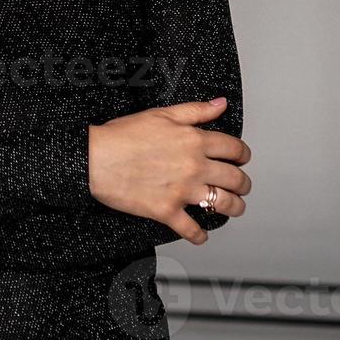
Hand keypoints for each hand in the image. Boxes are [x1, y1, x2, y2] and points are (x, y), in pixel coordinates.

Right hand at [87, 96, 250, 244]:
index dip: (242, 155)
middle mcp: (194, 166)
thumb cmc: (122, 135)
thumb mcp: (161, 114)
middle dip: (243, 184)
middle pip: (235, 179)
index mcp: (194, 140)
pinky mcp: (167, 211)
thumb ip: (195, 110)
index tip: (241, 158)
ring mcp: (183, 191)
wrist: (95, 158)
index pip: (234, 149)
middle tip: (242, 186)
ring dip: (234, 208)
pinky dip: (199, 235)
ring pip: (224, 204)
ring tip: (233, 208)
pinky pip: (192, 229)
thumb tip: (220, 104)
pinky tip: (201, 235)